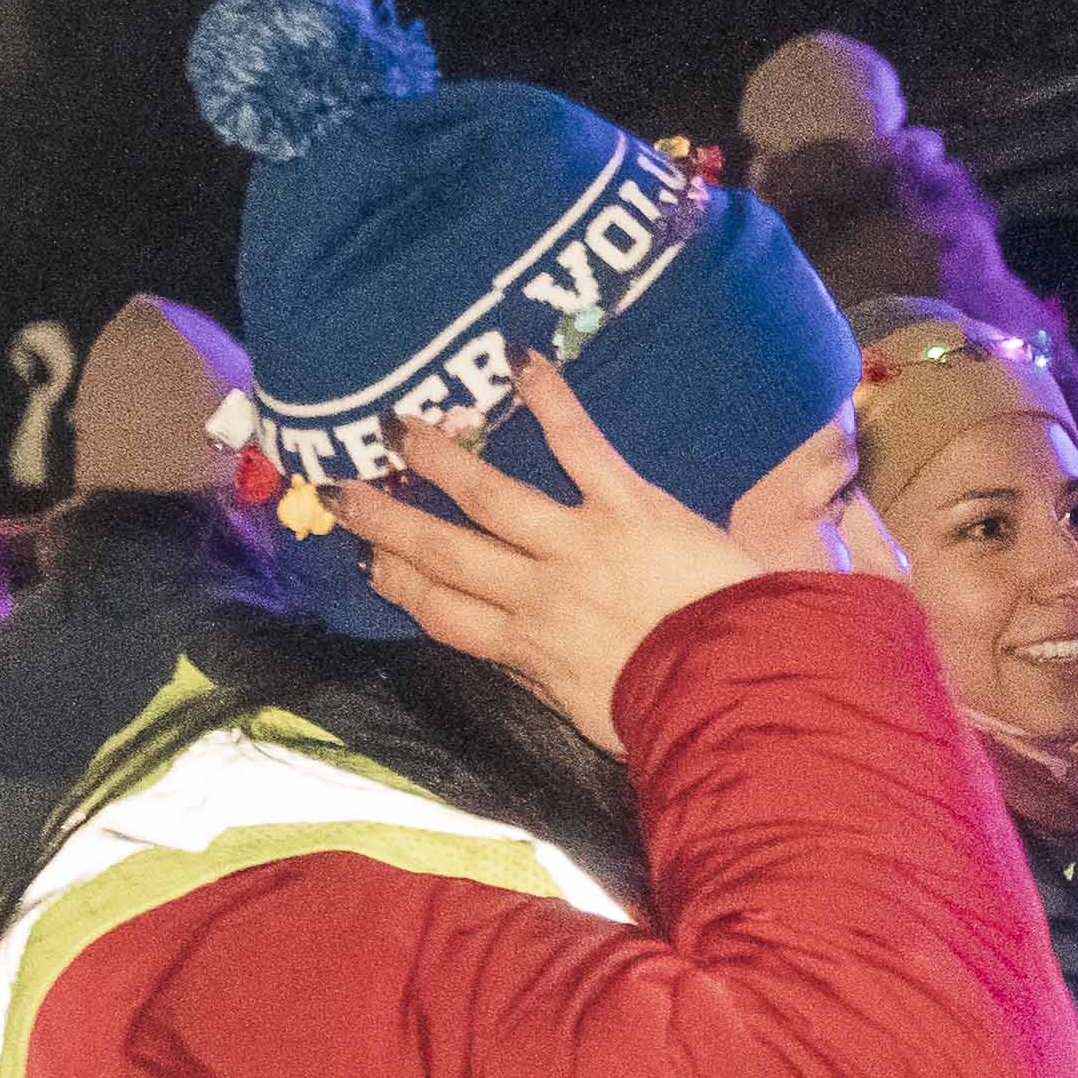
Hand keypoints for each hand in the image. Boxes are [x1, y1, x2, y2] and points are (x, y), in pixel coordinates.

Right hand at [322, 355, 772, 740]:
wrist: (737, 686)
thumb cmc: (680, 711)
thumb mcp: (596, 717)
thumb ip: (552, 683)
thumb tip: (520, 665)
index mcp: (530, 649)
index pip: (445, 614)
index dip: (399, 586)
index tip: (367, 562)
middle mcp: (538, 592)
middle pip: (446, 553)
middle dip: (388, 521)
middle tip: (341, 490)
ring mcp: (579, 544)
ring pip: (490, 496)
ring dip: (440, 460)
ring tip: (396, 429)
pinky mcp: (629, 506)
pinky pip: (579, 445)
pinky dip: (550, 400)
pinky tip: (518, 360)